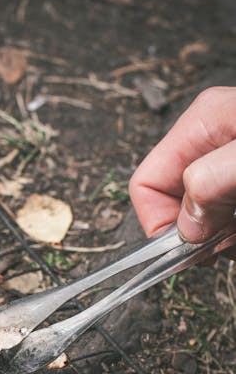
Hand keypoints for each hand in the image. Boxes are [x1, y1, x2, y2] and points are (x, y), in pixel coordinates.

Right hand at [129, 86, 235, 254]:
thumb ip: (211, 184)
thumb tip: (185, 226)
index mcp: (201, 124)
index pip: (146, 182)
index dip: (158, 221)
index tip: (185, 249)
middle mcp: (212, 140)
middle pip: (175, 200)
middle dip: (196, 231)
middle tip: (225, 245)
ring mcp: (230, 158)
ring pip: (205, 210)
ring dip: (221, 234)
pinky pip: (227, 211)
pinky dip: (234, 229)